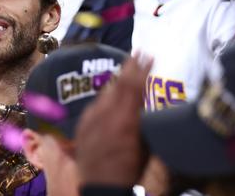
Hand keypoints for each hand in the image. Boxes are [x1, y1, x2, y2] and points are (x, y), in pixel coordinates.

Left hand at [75, 54, 152, 186]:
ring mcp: (92, 120)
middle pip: (119, 86)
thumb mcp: (146, 148)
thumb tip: (149, 106)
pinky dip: (105, 95)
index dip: (142, 71)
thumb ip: (145, 124)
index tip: (150, 56)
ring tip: (127, 65)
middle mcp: (105, 116)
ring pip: (106, 93)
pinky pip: (95, 105)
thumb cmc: (131, 172)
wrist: (100, 188)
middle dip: (130, 67)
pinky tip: (109, 89)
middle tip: (139, 52)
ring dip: (117, 79)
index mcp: (125, 121)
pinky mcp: (83, 126)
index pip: (134, 88)